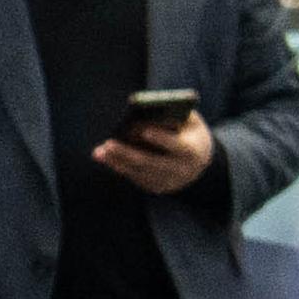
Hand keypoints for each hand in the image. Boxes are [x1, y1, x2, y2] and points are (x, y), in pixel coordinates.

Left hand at [96, 111, 215, 196]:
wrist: (198, 164)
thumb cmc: (190, 134)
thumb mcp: (190, 122)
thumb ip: (174, 114)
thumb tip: (147, 111)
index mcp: (192, 151)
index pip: (177, 146)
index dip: (162, 139)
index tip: (144, 130)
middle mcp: (180, 170)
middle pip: (151, 162)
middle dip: (128, 153)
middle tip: (108, 143)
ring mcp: (167, 181)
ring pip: (138, 172)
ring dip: (117, 162)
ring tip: (99, 151)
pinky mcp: (155, 187)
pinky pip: (134, 177)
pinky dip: (118, 167)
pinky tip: (104, 157)